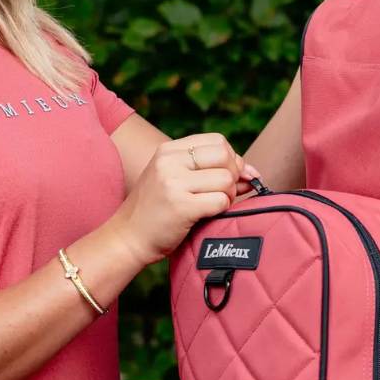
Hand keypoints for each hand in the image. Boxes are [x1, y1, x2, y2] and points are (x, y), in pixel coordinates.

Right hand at [110, 133, 262, 267]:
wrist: (127, 239)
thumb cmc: (157, 212)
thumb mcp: (175, 180)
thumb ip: (211, 171)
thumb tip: (253, 172)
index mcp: (168, 150)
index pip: (217, 141)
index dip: (231, 159)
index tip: (228, 177)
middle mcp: (169, 162)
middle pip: (225, 155)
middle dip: (233, 175)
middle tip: (223, 194)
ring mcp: (174, 183)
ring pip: (226, 179)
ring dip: (228, 195)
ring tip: (212, 206)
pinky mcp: (181, 207)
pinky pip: (221, 201)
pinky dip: (222, 210)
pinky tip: (207, 215)